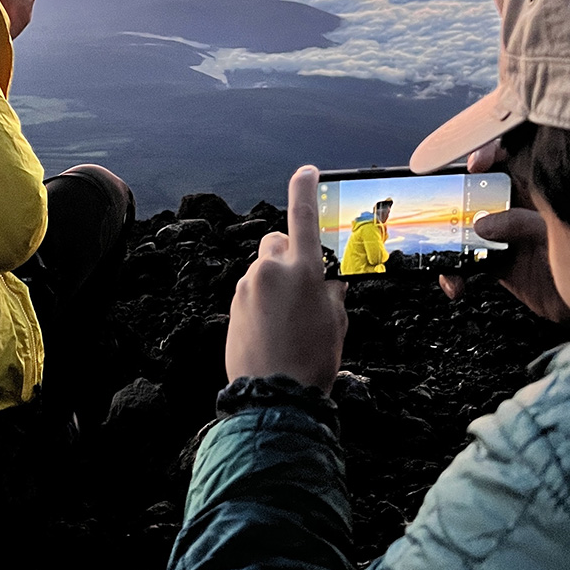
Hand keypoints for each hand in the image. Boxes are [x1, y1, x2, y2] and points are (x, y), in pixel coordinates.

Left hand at [226, 165, 348, 392]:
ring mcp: (247, 287)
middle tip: (301, 281)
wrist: (274, 397)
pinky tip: (272, 328)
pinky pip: (251, 290)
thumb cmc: (313, 359)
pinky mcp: (233, 305)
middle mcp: (270, 271)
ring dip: (274, 281)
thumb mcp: (336, 321)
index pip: (303, 215)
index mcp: (303, 270)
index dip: (304, 188)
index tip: (306, 172)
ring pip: (263, 268)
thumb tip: (328, 275)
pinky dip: (262, 299)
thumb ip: (331, 289)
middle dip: (287, 253)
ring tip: (287, 319)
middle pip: (276, 242)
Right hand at [439, 142, 569, 327]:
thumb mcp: (560, 233)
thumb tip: (481, 226)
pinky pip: (464, 262)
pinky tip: (455, 285)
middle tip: (442, 210)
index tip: (477, 164)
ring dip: (445, 240)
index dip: (490, 152)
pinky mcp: (496, 262)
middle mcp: (516, 205)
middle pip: (474, 189)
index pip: (510, 156)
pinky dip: (453, 273)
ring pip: (463, 227)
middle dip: (451, 198)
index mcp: (537, 185)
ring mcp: (503, 234)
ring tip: (442, 255)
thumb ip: (522, 224)